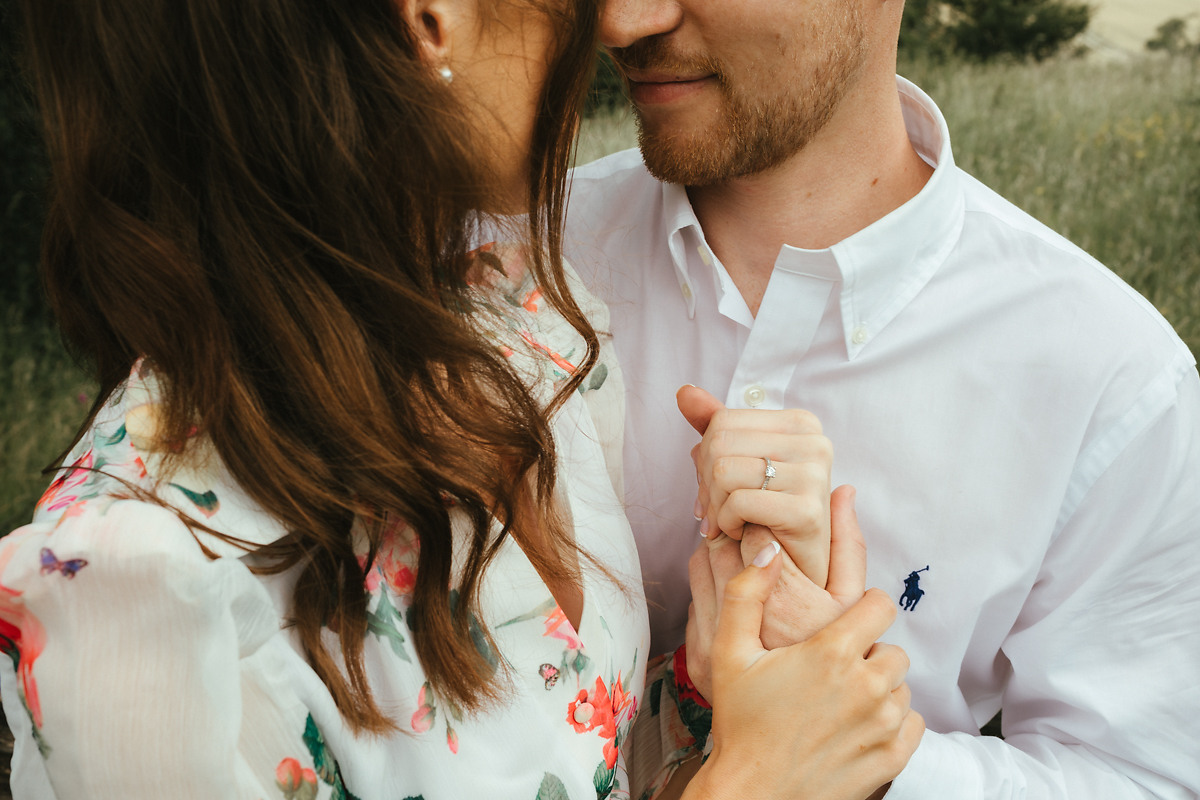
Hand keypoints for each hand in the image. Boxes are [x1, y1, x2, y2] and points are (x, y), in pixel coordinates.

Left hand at [677, 385, 832, 587]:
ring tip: (728, 522)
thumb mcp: (742, 462)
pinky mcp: (807, 509)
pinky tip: (740, 533)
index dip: (705, 458)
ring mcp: (815, 474)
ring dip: (715, 506)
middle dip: (706, 484)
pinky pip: (738, 502)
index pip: (721, 422)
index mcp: (800, 422)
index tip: (712, 487)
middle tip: (714, 511)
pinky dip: (726, 523)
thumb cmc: (769, 514)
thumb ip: (715, 426)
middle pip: (719, 443)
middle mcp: (814, 442)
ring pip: (723, 471)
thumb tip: (685, 393)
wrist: (800, 568)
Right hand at [685, 545, 923, 799]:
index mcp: (830, 653)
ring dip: (879, 689)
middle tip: (833, 672)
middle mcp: (865, 686)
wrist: (752, 796)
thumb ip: (746, 594)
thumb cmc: (739, 725)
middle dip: (868, 654)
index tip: (845, 624)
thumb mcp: (729, 653)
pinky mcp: (892, 758)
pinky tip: (858, 726)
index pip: (879, 605)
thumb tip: (767, 549)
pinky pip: (914, 723)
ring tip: (841, 702)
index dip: (863, 609)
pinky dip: (894, 722)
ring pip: (902, 687)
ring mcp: (883, 725)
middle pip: (892, 649)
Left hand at [686, 485, 864, 697]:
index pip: (754, 532)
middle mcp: (745, 623)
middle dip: (732, 530)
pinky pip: (693, 602)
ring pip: (700, 567)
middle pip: (720, 545)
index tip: (767, 513)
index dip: (760, 516)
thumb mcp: (847, 602)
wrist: (795, 736)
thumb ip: (846, 544)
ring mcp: (715, 643)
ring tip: (739, 554)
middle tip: (747, 525)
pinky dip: (707, 588)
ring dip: (715, 553)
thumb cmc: (835, 661)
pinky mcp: (698, 659)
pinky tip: (730, 592)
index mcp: (783, 604)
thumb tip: (842, 490)